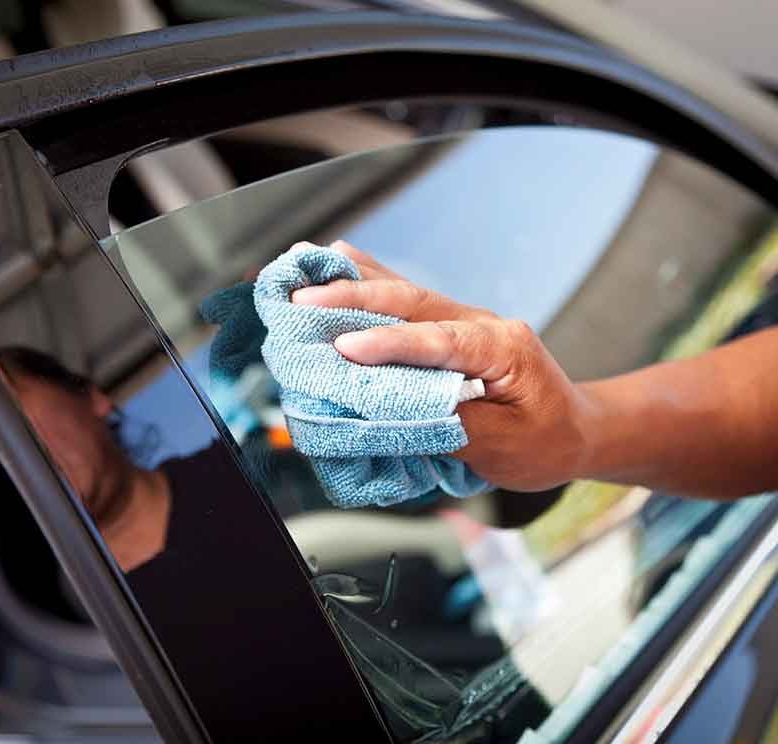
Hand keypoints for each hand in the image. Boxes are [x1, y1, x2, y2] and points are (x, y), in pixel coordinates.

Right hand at [290, 241, 594, 490]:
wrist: (576, 430)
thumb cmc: (544, 443)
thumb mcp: (503, 446)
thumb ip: (448, 421)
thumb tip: (391, 406)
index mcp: (502, 348)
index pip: (439, 341)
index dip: (389, 344)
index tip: (344, 348)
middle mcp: (480, 322)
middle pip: (412, 301)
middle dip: (353, 299)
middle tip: (302, 301)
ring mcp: (463, 318)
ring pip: (402, 291)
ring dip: (351, 281)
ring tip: (305, 264)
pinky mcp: (447, 326)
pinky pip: (403, 297)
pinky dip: (367, 279)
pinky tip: (338, 258)